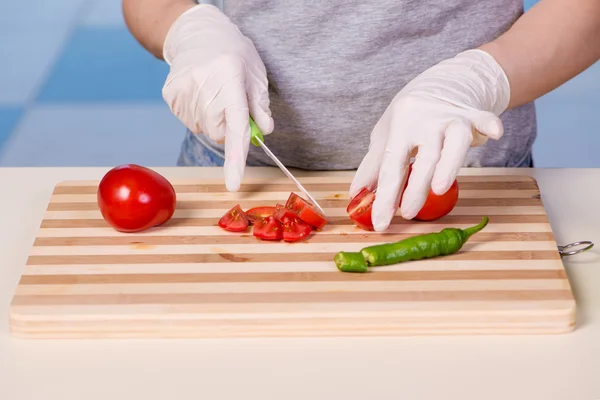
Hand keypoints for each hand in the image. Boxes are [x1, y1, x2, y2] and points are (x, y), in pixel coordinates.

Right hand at [162, 4, 272, 190]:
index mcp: (229, 78)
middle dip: (228, 126)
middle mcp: (204, 86)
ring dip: (213, 118)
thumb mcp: (256, 74)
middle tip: (230, 101)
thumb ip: (261, 105)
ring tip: (213, 91)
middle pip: (219, 134)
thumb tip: (263, 131)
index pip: (235, 127)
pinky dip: (199, 113)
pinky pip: (190, 121)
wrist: (197, 34)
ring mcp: (183, 92)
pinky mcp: (171, 96)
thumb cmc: (234, 55)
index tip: (233, 184)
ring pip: (205, 129)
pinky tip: (201, 93)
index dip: (236, 159)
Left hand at [350, 49, 510, 231]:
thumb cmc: (410, 115)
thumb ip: (373, 165)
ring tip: (439, 188)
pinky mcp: (473, 113)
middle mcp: (424, 119)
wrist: (442, 82)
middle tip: (408, 213)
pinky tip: (494, 132)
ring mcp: (450, 116)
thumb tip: (356, 194)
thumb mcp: (386, 134)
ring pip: (453, 140)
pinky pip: (483, 118)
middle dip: (415, 187)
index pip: (391, 166)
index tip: (382, 223)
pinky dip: (488, 124)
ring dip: (448, 164)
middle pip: (422, 157)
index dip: (385, 197)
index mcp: (400, 125)